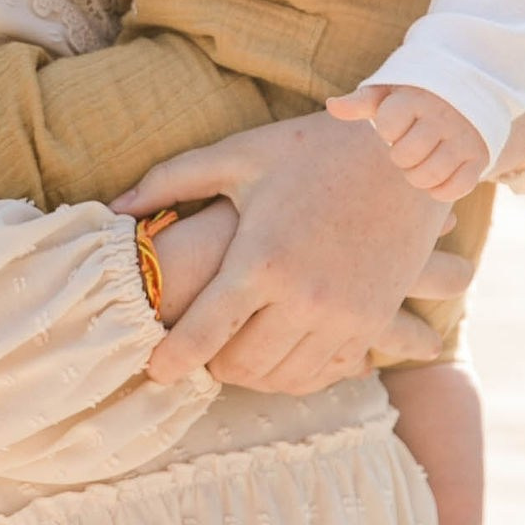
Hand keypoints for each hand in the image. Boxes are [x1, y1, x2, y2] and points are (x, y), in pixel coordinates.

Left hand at [116, 112, 465, 395]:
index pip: (203, 333)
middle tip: (198, 355)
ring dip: (254, 374)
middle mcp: (302, 297)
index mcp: (260, 260)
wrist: (408, 153)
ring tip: (234, 356)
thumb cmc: (315, 149)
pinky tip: (282, 356)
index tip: (154, 372)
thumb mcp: (240, 156)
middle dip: (212, 367)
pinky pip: (326, 371)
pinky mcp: (373, 320)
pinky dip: (298, 372)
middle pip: (240, 365)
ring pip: (283, 375)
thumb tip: (117, 205)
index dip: (172, 360)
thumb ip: (172, 180)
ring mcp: (343, 315)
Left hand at [329, 80, 488, 198]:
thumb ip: (360, 102)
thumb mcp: (388, 93)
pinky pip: (456, 188)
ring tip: (420, 162)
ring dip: (418, 176)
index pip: (388, 126)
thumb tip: (332, 105)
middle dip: (401, 157)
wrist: (467, 91)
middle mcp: (443, 116)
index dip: (388, 130)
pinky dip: (442, 190)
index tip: (397, 123)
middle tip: (408, 148)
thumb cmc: (415, 96)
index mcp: (417, 98)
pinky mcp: (480, 157)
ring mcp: (464, 138)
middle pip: (406, 156)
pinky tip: (437, 176)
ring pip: (430, 175)